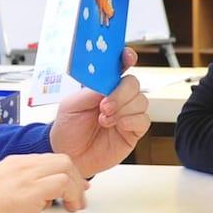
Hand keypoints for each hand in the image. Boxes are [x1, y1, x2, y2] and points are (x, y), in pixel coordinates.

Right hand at [0, 152, 86, 212]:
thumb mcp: (0, 193)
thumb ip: (20, 191)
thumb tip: (39, 201)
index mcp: (13, 165)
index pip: (48, 161)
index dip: (65, 173)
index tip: (73, 187)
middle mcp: (22, 165)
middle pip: (62, 160)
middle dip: (76, 177)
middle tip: (81, 195)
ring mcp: (26, 176)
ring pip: (66, 167)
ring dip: (77, 187)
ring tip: (76, 205)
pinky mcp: (30, 192)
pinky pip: (62, 183)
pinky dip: (72, 194)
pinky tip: (69, 208)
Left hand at [49, 48, 148, 176]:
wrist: (69, 156)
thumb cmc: (68, 129)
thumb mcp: (71, 105)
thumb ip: (90, 92)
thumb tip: (108, 82)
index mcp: (103, 86)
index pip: (120, 67)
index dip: (126, 58)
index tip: (127, 57)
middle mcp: (118, 98)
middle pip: (133, 83)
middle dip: (121, 93)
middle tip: (104, 106)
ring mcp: (127, 114)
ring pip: (141, 101)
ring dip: (123, 109)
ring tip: (104, 120)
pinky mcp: (133, 131)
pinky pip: (143, 120)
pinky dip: (132, 120)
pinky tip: (118, 126)